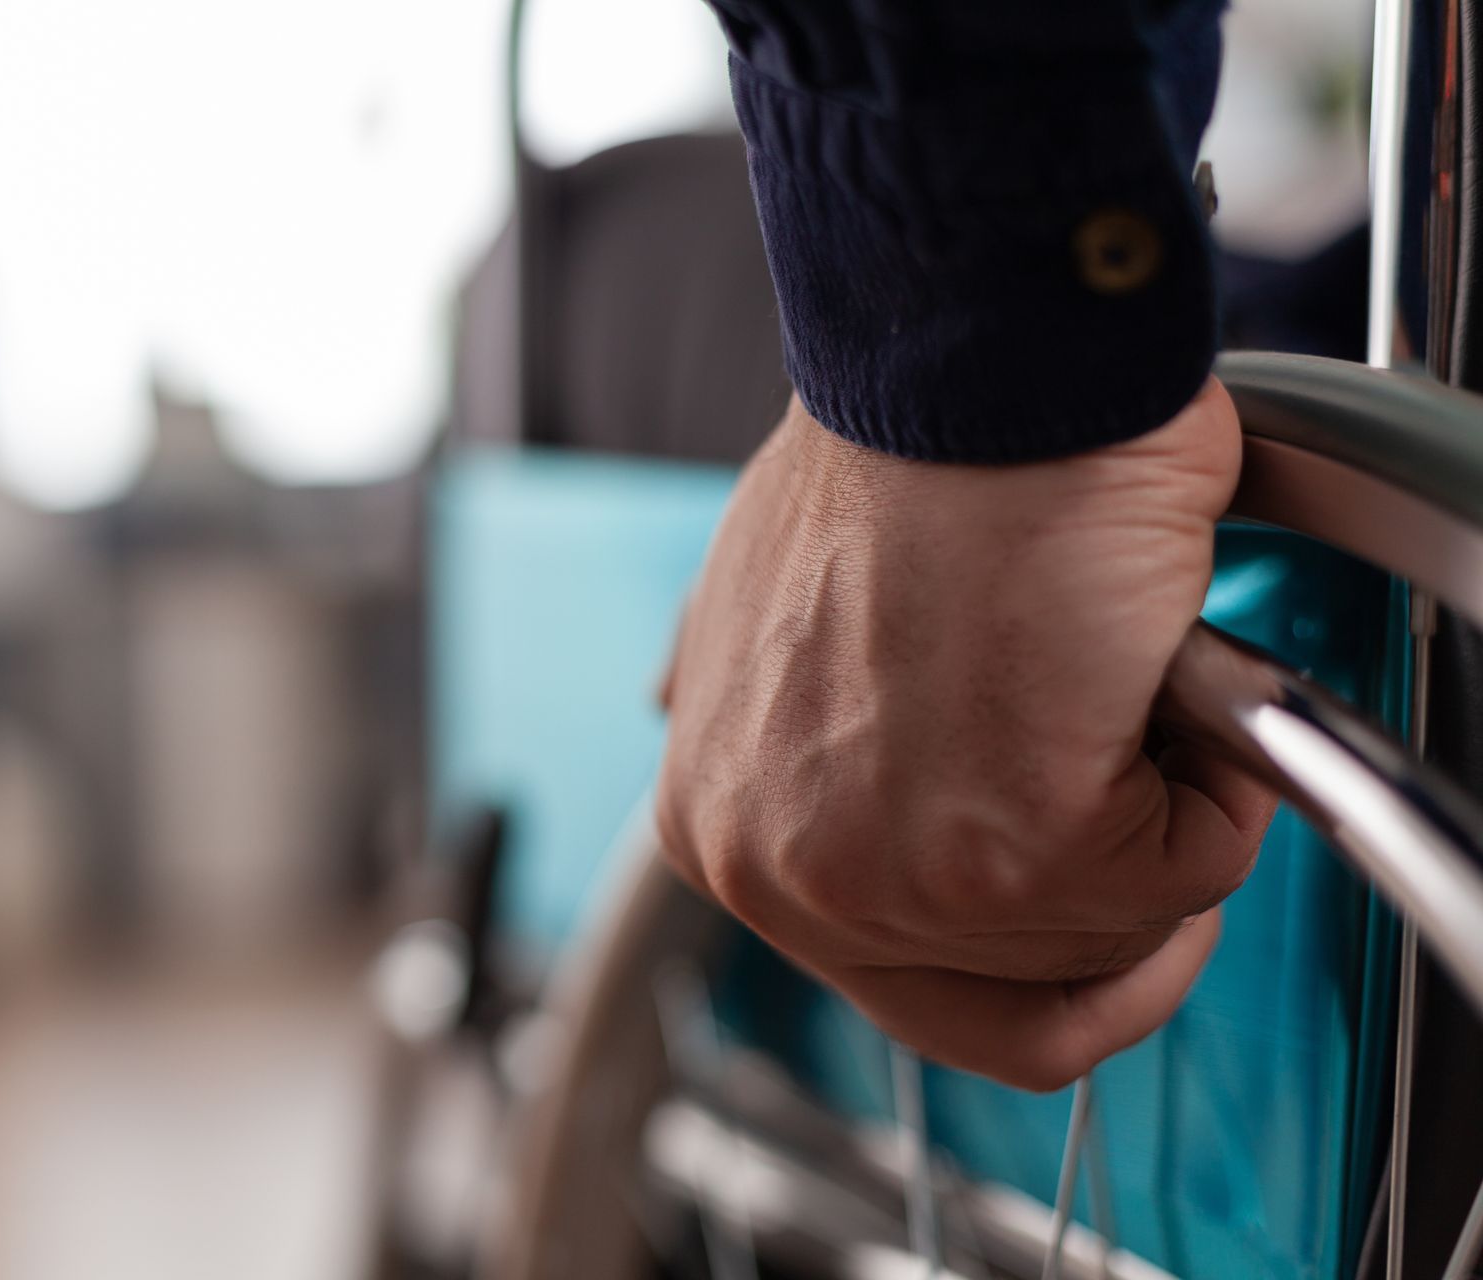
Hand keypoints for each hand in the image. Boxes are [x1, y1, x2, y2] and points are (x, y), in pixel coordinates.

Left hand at [655, 380, 1277, 1090]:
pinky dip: (1216, 776)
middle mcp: (777, 879)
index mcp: (720, 832)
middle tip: (1147, 775)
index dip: (1033, 947)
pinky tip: (1152, 670)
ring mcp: (882, 882)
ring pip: (1106, 940)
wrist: (963, 369)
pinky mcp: (1003, 857)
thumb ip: (795, 735)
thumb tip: (850, 775)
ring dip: (1158, 811)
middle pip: (1010, 999)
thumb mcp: (774, 624)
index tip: (1098, 887)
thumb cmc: (892, 462)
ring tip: (1111, 674)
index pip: (907, 990)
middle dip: (1112, 895)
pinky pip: (1185, 877)